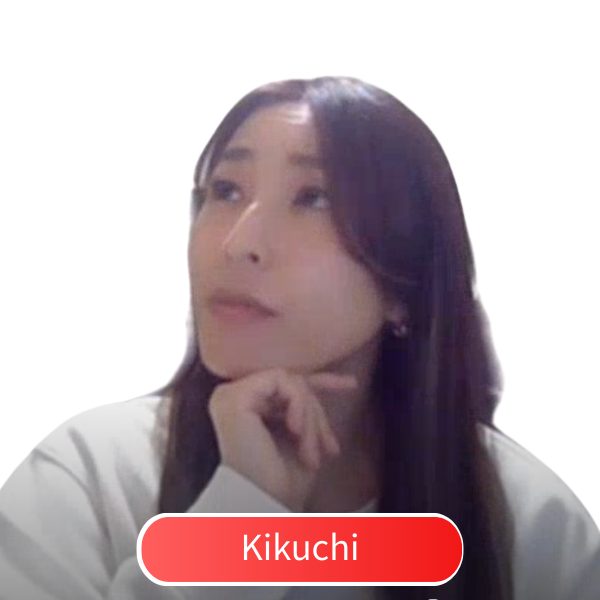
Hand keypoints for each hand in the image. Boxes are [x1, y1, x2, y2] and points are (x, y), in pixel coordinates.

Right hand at [207, 367, 356, 511]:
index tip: (351, 384)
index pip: (287, 385)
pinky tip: (295, 429)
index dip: (322, 381)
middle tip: (327, 446)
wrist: (265, 505)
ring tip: (310, 448)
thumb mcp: (304, 434)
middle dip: (317, 414)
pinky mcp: (234, 397)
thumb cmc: (283, 482)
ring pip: (289, 381)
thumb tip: (341, 381)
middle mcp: (231, 397)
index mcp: (244, 408)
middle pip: (291, 383)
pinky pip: (280, 379)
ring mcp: (229, 396)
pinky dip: (298, 403)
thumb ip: (308, 405)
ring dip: (309, 415)